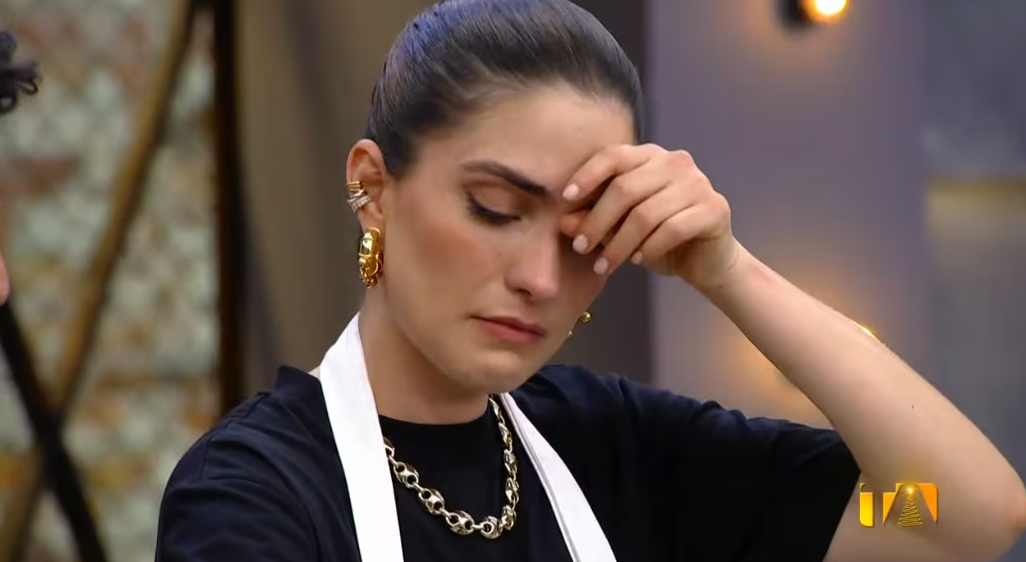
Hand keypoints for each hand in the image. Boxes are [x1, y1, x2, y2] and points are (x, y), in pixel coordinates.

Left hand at [560, 144, 741, 288]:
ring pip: (646, 213)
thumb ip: (594, 221)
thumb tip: (564, 221)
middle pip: (625, 187)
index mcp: (650, 156)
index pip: (613, 155)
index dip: (587, 175)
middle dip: (597, 221)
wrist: (706, 261)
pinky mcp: (714, 208)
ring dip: (620, 244)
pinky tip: (639, 261)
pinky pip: (672, 229)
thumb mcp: (619, 230)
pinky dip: (650, 248)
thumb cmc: (658, 239)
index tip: (565, 200)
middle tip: (580, 248)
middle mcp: (675, 162)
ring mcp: (697, 183)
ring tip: (605, 265)